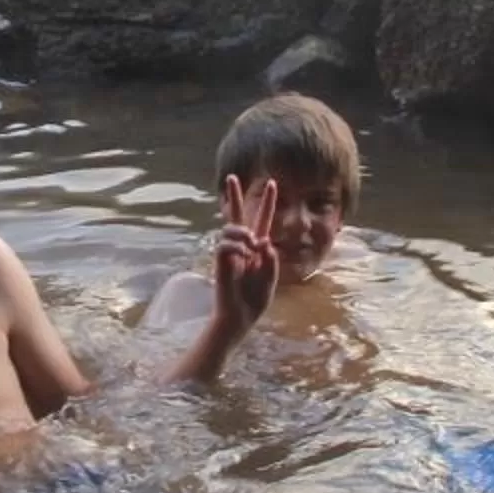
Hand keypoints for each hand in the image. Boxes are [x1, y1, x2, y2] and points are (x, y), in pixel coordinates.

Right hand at [211, 174, 281, 331]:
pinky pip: (226, 244)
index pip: (262, 220)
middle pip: (237, 215)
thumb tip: (262, 241)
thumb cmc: (255, 299)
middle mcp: (243, 246)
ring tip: (251, 247)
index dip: (268, 202)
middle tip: (231, 176)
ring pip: (232, 228)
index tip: (273, 183)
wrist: (240, 316)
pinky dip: (237, 248)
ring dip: (243, 234)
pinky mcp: (221, 261)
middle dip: (235, 195)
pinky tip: (244, 257)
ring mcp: (231, 252)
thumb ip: (271, 259)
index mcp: (258, 248)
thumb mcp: (271, 278)